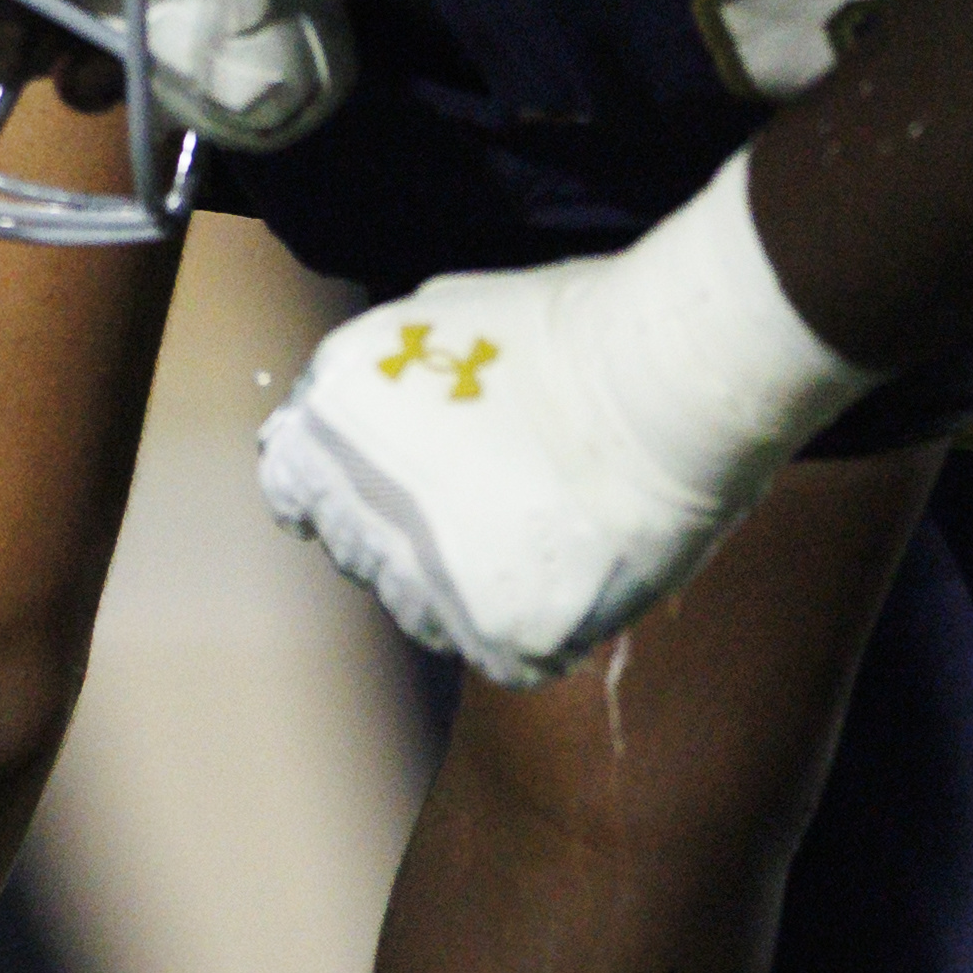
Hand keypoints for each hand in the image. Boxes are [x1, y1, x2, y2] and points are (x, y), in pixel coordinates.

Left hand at [250, 242, 785, 685]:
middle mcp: (357, 503)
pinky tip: (576, 566)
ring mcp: (423, 577)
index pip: (301, 495)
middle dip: (420, 540)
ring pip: (426, 613)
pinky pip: (502, 651)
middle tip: (507, 502)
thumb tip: (354, 416)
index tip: (403, 497)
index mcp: (332, 419)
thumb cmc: (576, 331)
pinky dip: (539, 623)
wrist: (670, 378)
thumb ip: (381, 381)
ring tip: (550, 528)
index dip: (351, 498)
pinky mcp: (497, 632)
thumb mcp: (436, 322)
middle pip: (367, 557)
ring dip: (473, 588)